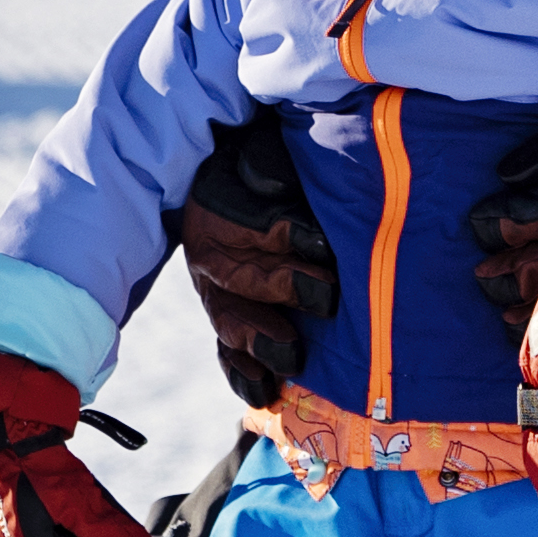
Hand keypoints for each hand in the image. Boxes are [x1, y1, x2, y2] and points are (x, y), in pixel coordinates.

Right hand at [172, 116, 330, 408]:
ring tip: (293, 354)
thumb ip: (269, 161)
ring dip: (261, 341)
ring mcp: (219, 291)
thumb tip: (275, 188)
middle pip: (238, 276)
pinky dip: (244, 375)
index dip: (280, 232)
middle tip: (326, 297)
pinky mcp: (231, 321)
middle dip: (282, 288)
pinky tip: (265, 392)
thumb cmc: (276, 155)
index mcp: (215, 201)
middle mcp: (211, 250)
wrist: (257, 173)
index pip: (243, 219)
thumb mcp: (269, 144)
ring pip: (230, 321)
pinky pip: (228, 354)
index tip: (319, 241)